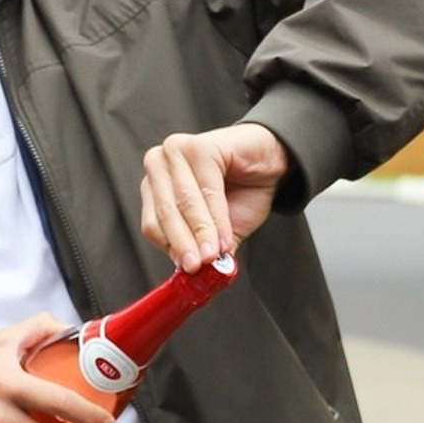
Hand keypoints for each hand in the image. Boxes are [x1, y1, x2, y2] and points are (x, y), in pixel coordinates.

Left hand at [139, 121, 290, 268]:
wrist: (270, 162)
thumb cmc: (241, 192)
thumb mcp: (218, 231)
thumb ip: (201, 249)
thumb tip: (189, 276)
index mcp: (155, 186)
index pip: (153, 224)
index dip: (172, 249)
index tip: (190, 271)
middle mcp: (158, 164)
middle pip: (165, 214)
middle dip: (185, 244)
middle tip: (200, 266)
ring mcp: (177, 151)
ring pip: (184, 204)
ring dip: (202, 234)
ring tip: (215, 255)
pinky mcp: (200, 146)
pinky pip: (207, 190)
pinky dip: (217, 218)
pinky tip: (225, 236)